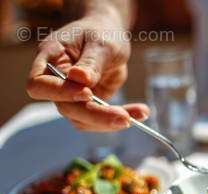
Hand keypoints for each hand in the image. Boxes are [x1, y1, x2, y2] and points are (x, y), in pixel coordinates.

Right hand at [26, 10, 147, 131]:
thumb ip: (91, 62)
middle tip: (125, 118)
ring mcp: (71, 96)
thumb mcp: (101, 43)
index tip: (88, 93)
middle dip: (96, 115)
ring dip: (110, 122)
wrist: (110, 36)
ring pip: (82, 120)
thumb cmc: (101, 32)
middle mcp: (56, 81)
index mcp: (50, 58)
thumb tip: (80, 80)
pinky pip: (100, 120)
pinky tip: (140, 113)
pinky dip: (120, 118)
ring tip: (140, 113)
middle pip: (66, 108)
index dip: (60, 93)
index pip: (40, 85)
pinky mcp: (88, 105)